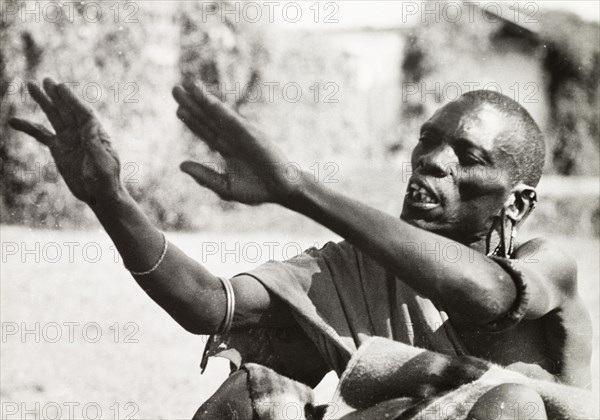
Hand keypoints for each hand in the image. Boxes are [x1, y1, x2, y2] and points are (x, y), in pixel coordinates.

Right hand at [9, 78, 122, 206]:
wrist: (99, 194)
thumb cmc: (107, 179)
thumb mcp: (103, 163)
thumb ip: (96, 145)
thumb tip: (89, 126)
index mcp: (96, 133)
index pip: (83, 113)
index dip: (72, 100)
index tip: (61, 87)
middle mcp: (82, 132)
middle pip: (67, 109)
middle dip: (57, 95)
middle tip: (46, 80)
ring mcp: (69, 138)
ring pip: (54, 116)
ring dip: (43, 101)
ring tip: (31, 86)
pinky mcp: (58, 148)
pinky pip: (41, 134)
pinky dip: (28, 127)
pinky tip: (14, 121)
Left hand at [173, 81, 301, 204]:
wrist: (282, 191)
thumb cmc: (258, 190)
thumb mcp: (225, 187)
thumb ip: (204, 176)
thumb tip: (181, 165)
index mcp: (227, 149)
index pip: (205, 131)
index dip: (192, 120)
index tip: (178, 109)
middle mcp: (233, 138)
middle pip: (208, 118)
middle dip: (192, 104)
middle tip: (175, 88)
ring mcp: (243, 135)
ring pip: (219, 115)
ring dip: (204, 100)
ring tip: (190, 85)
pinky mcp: (252, 135)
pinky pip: (234, 122)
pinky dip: (221, 111)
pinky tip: (209, 101)